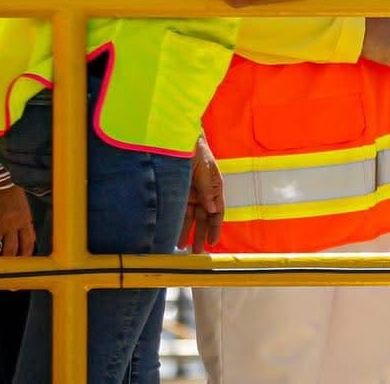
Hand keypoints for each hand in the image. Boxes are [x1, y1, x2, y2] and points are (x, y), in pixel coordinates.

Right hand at [0, 184, 35, 257]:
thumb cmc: (12, 192)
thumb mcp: (24, 207)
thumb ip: (24, 224)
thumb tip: (24, 239)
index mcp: (24, 220)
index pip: (27, 244)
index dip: (25, 256)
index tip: (22, 262)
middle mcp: (11, 225)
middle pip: (10, 251)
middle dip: (8, 261)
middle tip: (5, 268)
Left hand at [181, 134, 224, 250]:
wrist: (178, 138)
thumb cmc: (197, 150)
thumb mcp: (205, 169)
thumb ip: (208, 189)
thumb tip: (212, 209)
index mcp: (214, 187)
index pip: (217, 211)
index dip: (215, 227)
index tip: (212, 242)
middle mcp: (202, 193)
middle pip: (203, 218)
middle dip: (201, 234)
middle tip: (197, 251)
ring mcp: (189, 193)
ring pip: (189, 217)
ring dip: (187, 231)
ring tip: (182, 247)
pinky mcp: (176, 192)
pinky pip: (177, 211)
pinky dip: (176, 222)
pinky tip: (172, 233)